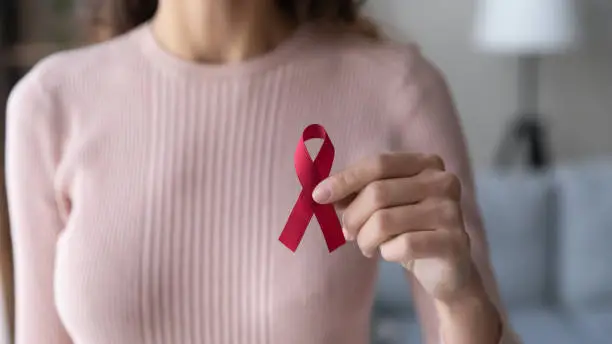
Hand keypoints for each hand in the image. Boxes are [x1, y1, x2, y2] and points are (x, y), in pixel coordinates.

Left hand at [312, 153, 475, 302]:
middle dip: (352, 216)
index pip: (378, 164)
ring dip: (365, 239)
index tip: (318, 195)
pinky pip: (402, 246)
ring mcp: (452, 212)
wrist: (445, 268)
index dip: (345, 179)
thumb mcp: (383, 206)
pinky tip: (391, 254)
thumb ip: (356, 193)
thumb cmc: (408, 229)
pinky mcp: (454, 242)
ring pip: (385, 221)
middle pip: (378, 192)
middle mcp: (444, 182)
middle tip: (346, 232)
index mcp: (427, 163)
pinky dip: (387, 253)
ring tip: (367, 246)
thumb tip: (321, 191)